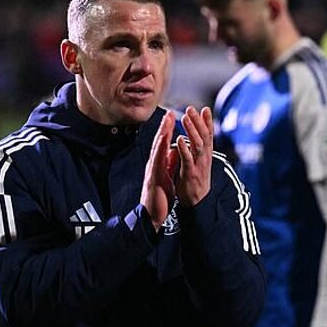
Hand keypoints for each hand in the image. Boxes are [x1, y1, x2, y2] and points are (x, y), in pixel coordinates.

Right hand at [141, 112, 178, 230]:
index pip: (164, 144)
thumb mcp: (167, 176)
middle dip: (165, 127)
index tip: (173, 117)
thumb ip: (170, 163)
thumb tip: (174, 151)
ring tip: (166, 121)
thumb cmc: (160, 196)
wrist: (152, 214)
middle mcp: (154, 164)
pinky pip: (156, 161)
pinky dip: (159, 149)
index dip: (168, 131)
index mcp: (159, 164)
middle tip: (169, 112)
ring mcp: (152, 169)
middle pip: (160, 142)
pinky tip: (162, 140)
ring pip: (157, 148)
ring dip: (162, 133)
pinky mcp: (153, 177)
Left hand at [175, 106, 212, 206]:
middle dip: (198, 122)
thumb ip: (199, 148)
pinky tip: (180, 139)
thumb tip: (198, 134)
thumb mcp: (200, 162)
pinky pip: (188, 159)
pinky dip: (184, 149)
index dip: (207, 122)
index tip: (205, 109)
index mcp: (206, 154)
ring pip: (197, 144)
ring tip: (186, 118)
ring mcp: (198, 165)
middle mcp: (205, 158)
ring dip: (192, 130)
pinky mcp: (190, 174)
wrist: (197, 202)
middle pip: (204, 136)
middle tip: (192, 109)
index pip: (209, 135)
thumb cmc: (196, 180)